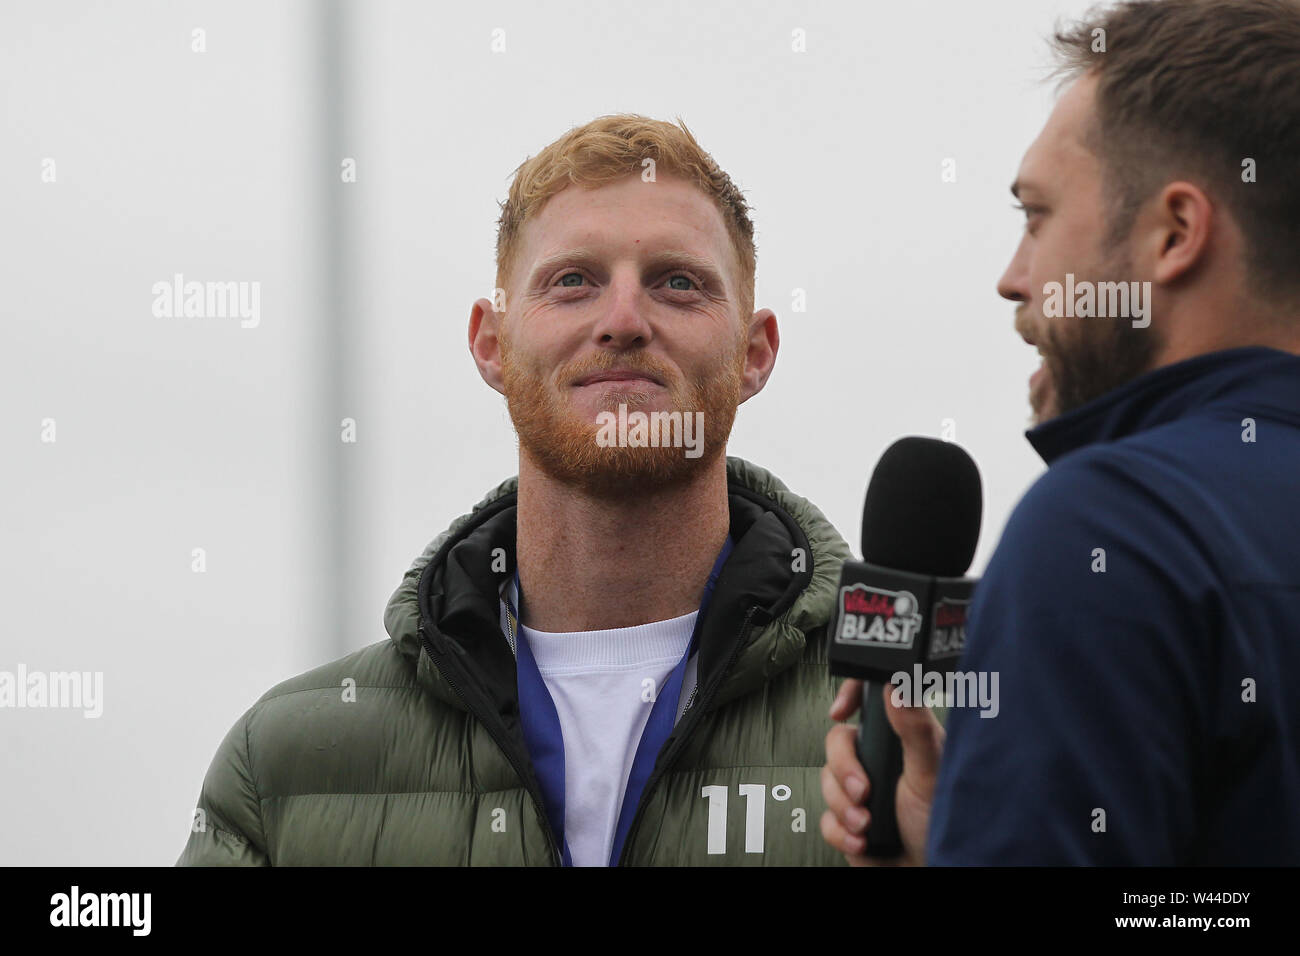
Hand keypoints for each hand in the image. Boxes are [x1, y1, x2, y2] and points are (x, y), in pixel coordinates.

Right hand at [820, 678, 944, 865]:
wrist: (927, 872)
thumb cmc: (941, 824)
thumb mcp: (932, 772)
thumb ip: (916, 729)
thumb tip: (897, 688)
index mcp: (900, 739)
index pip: (868, 701)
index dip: (849, 696)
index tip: (840, 710)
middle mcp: (877, 760)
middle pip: (837, 742)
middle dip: (844, 769)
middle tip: (863, 789)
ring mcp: (860, 789)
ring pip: (827, 781)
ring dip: (844, 807)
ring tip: (868, 823)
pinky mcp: (846, 819)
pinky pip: (825, 817)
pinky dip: (841, 831)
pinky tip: (863, 839)